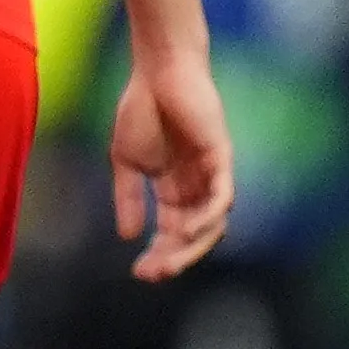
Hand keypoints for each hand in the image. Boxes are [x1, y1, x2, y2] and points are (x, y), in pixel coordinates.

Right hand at [112, 46, 233, 282]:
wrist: (157, 73)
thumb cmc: (141, 110)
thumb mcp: (126, 162)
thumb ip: (128, 198)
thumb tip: (128, 236)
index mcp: (173, 189)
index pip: (170, 232)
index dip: (157, 254)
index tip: (138, 272)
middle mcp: (196, 186)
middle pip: (193, 235)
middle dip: (175, 258)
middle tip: (154, 275)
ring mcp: (212, 174)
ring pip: (212, 223)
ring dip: (192, 246)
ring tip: (168, 260)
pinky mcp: (222, 158)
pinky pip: (223, 196)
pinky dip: (209, 217)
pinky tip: (187, 230)